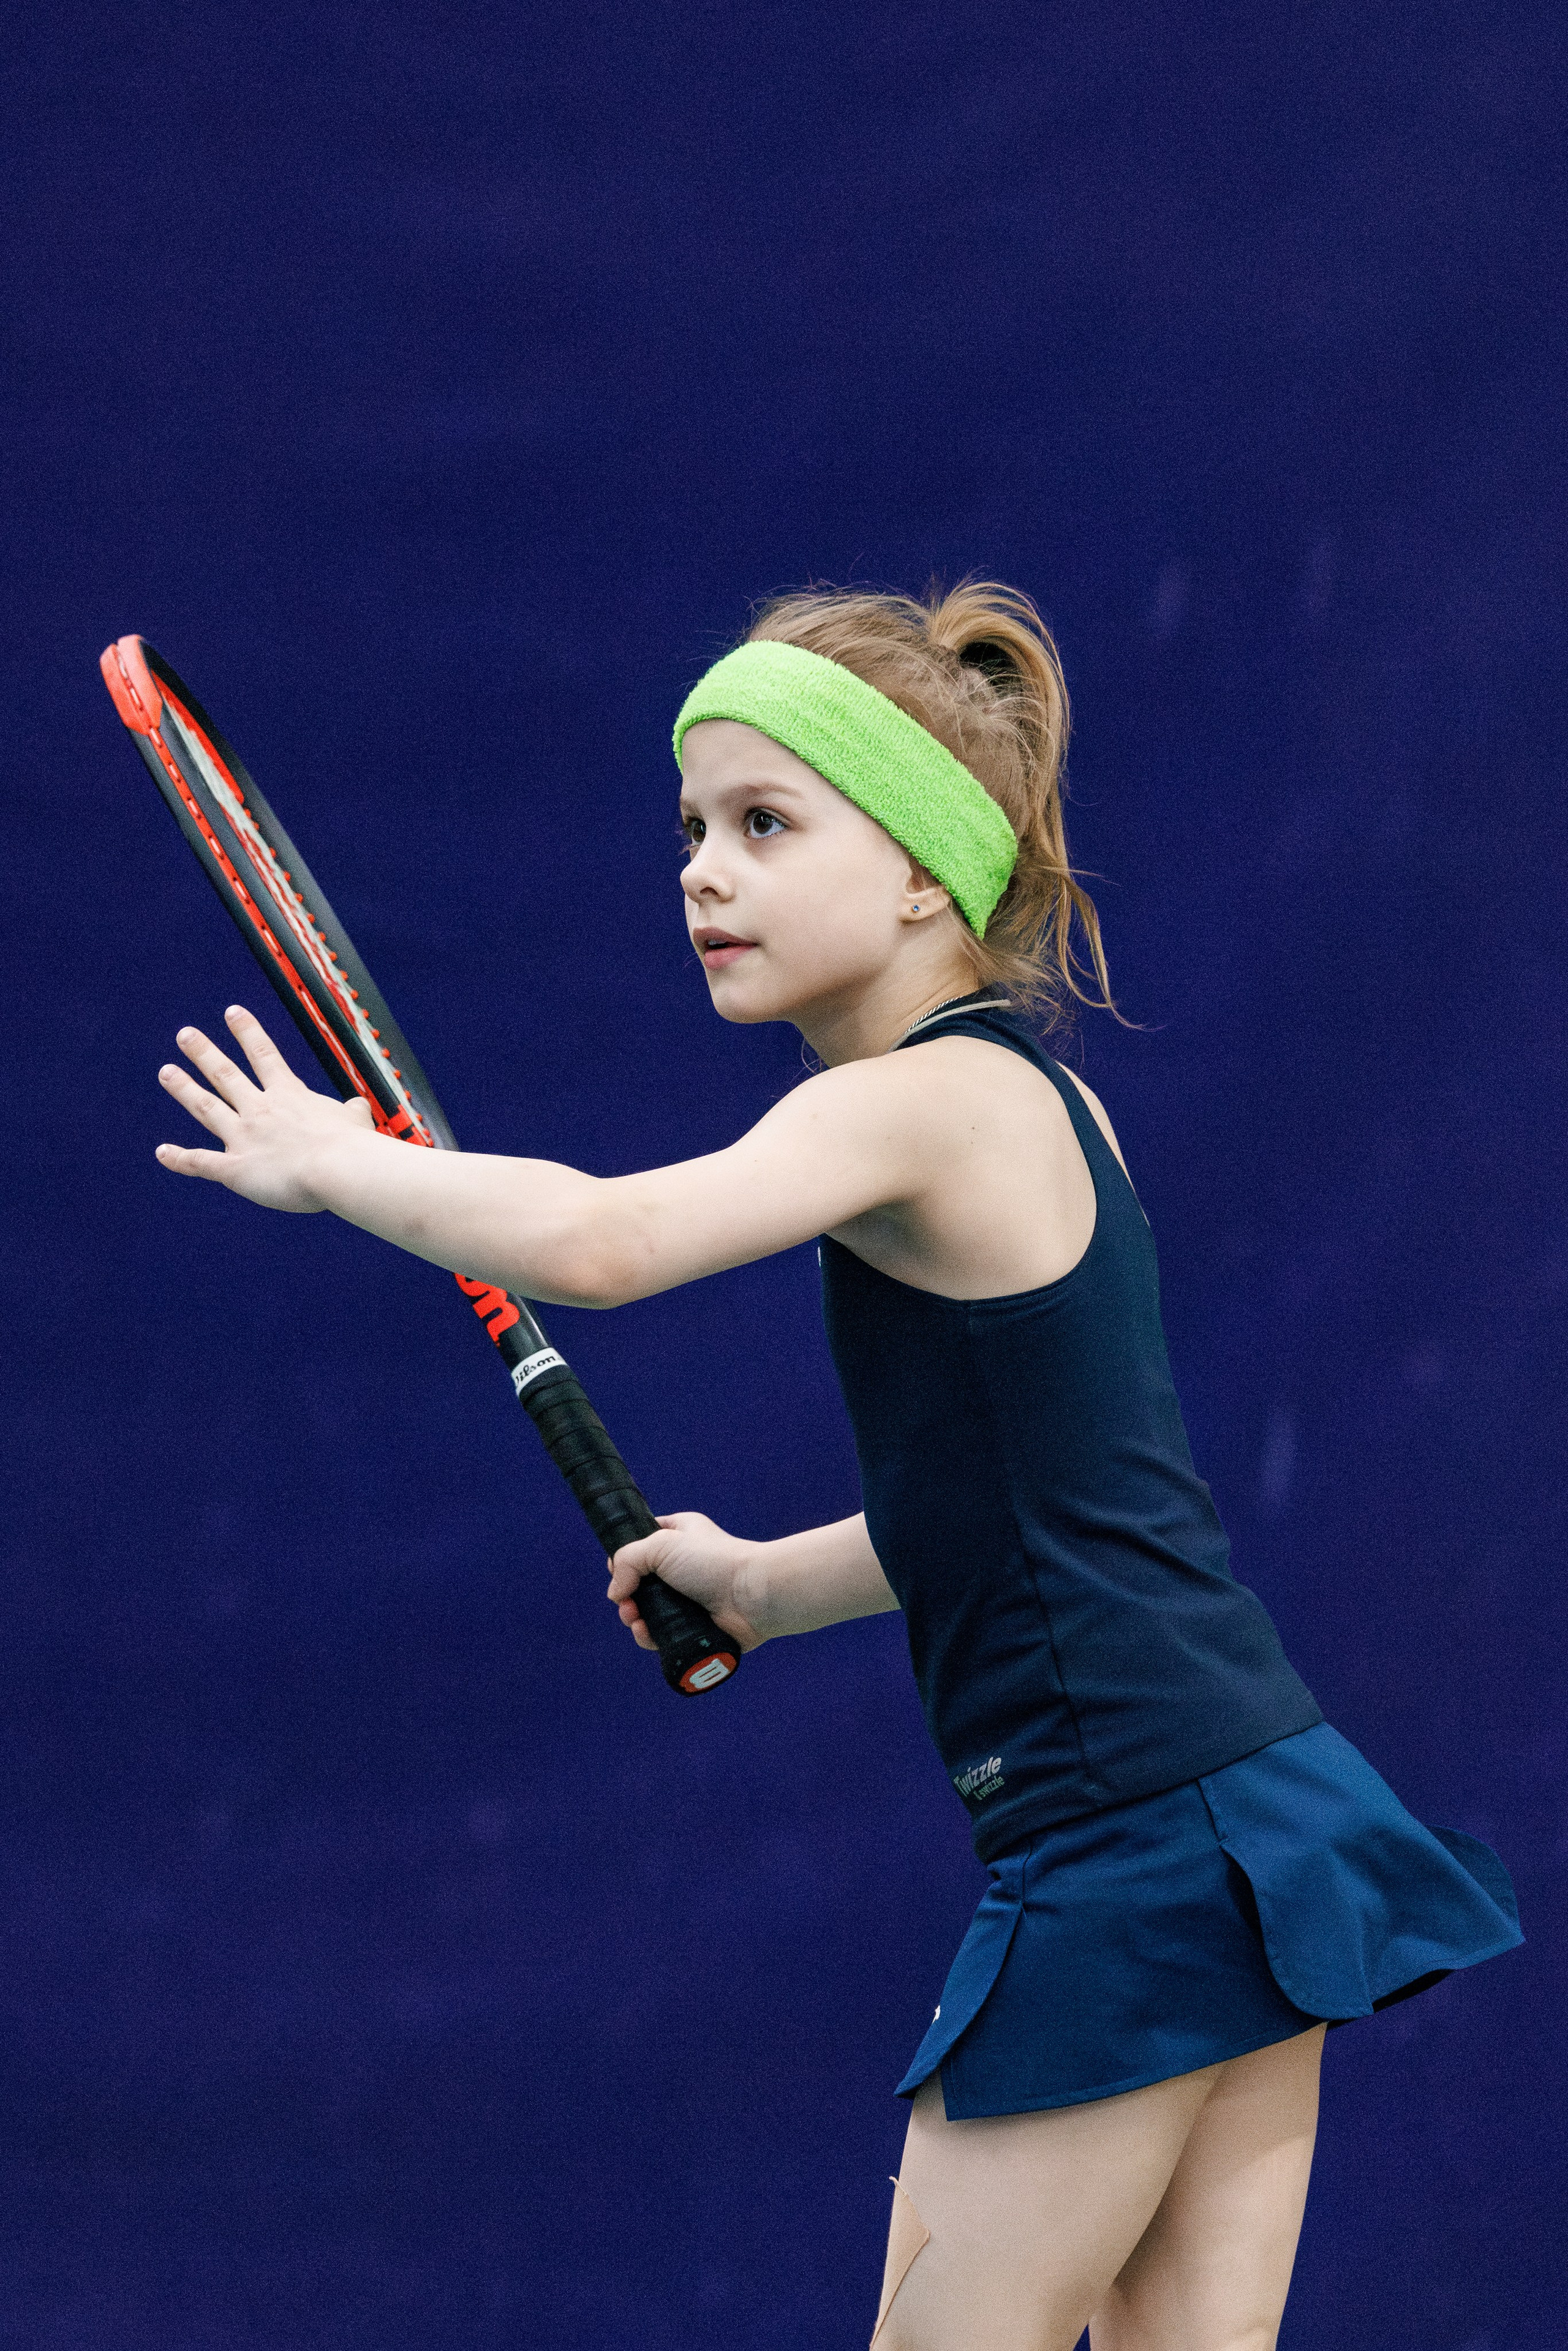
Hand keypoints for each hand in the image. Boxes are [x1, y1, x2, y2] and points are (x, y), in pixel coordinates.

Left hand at [156, 1006, 378, 1209]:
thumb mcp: (357, 1119)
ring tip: (166, 1071)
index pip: (264, 1054)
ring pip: (206, 1107)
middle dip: (203, 1052)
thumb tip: (357, 1106)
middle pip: (226, 1074)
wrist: (337, 1169)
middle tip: (184, 1034)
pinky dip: (180, 1158)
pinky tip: (162, 1152)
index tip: (231, 1011)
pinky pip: (202, 1163)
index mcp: (289, 1095)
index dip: (247, 1031)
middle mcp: (260, 1110)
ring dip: (184, 1088)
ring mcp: (244, 1138)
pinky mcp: (235, 1169)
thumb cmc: (352, 1145)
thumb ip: (352, 1111)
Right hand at [607, 1511, 767, 1654]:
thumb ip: (627, 1560)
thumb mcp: (661, 1542)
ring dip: (633, 1617)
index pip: (642, 1543)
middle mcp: (681, 1567)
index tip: (619, 1569)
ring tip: (635, 1619)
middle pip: (638, 1582)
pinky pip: (660, 1634)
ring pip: (646, 1611)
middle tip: (626, 1601)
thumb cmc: (713, 1561)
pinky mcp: (690, 1626)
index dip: (625, 1557)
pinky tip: (646, 1632)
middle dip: (625, 1594)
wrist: (752, 1596)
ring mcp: (686, 1599)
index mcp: (678, 1536)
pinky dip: (648, 1636)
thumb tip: (616, 1592)